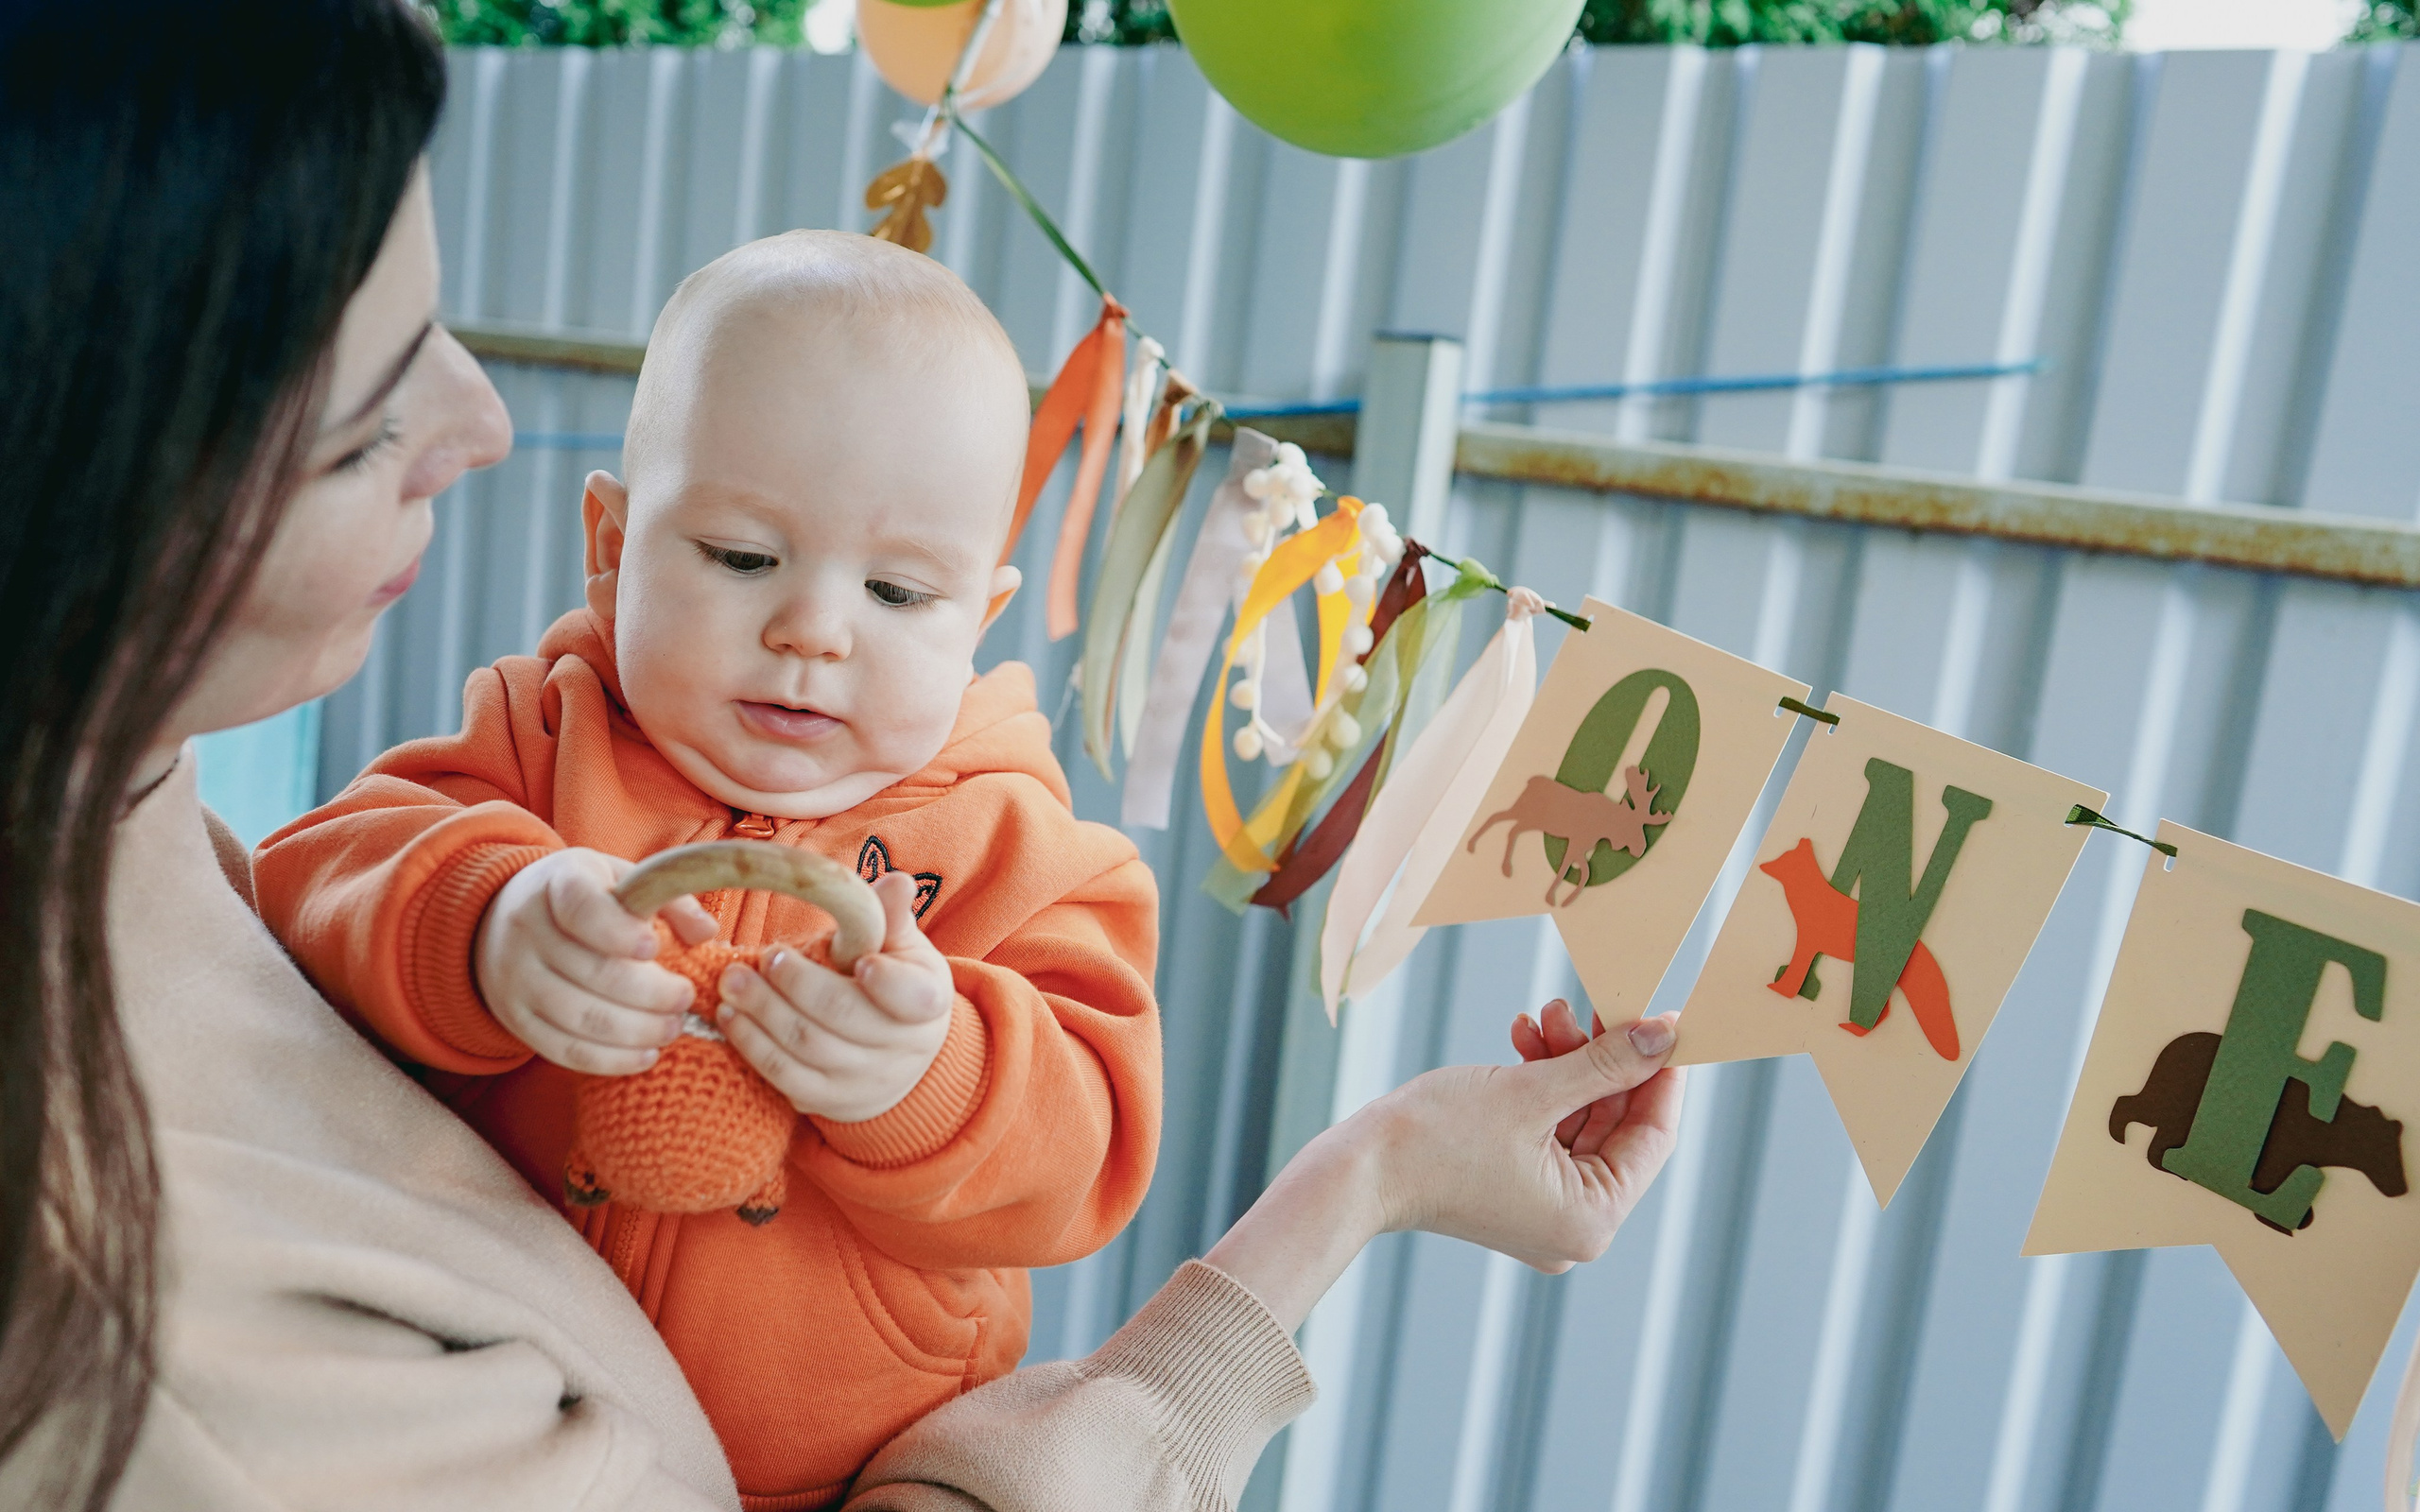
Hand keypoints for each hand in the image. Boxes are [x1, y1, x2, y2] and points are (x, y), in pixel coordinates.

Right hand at [474, 847, 718, 1074]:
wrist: (503, 919)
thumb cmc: (585, 898)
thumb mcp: (621, 879)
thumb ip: (668, 899)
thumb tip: (706, 932)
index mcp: (558, 884)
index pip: (581, 908)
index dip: (617, 931)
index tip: (653, 948)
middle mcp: (527, 930)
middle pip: (591, 971)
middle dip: (649, 992)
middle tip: (685, 998)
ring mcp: (515, 979)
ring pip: (580, 1016)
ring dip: (635, 1030)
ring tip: (672, 1027)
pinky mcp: (516, 1019)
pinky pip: (563, 1049)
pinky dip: (609, 1059)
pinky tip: (646, 1055)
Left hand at [711, 871, 954, 1121]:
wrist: (899, 1057)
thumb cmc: (896, 984)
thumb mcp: (903, 948)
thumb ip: (890, 916)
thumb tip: (897, 880)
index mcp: (927, 1002)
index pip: (912, 997)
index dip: (888, 983)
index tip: (861, 962)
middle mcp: (902, 1048)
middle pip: (845, 1017)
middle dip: (798, 986)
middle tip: (764, 957)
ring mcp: (865, 1080)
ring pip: (808, 1047)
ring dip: (763, 1013)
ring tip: (731, 982)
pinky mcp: (828, 1100)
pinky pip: (785, 1076)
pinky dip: (753, 1046)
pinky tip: (731, 1017)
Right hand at [1360, 1005, 1681, 1272]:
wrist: (1357, 1168)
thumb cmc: (1438, 1138)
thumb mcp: (1533, 1090)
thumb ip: (1606, 1063)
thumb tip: (1665, 1034)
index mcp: (1592, 1220)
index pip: (1652, 1136)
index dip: (1660, 1072)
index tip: (1664, 1020)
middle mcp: (1575, 1226)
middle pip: (1615, 1126)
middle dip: (1601, 1060)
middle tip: (1592, 1005)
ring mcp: (1543, 1210)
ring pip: (1579, 1120)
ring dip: (1567, 1063)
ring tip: (1545, 1014)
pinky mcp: (1514, 1190)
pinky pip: (1548, 1130)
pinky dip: (1541, 1085)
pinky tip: (1524, 1038)